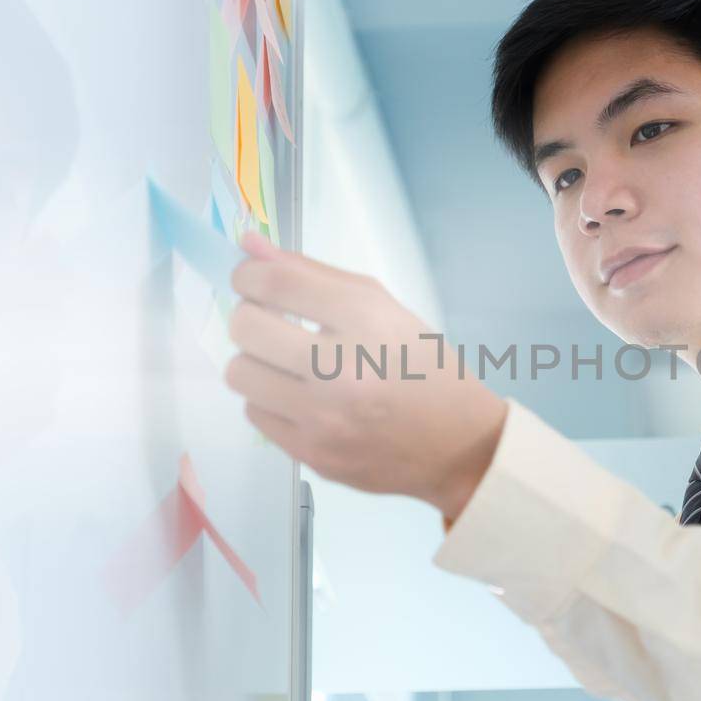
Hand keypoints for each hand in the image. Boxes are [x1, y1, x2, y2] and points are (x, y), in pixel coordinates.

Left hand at [223, 231, 508, 518]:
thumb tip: (249, 246)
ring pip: (240, 373)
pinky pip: (255, 414)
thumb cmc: (425, 369)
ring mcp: (324, 419)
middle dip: (251, 317)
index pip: (276, 283)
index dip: (248, 275)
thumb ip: (313, 275)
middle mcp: (342, 370)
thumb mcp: (384, 308)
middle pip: (246, 327)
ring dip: (257, 362)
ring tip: (289, 366)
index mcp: (367, 321)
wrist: (459, 446)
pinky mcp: (311, 454)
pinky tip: (302, 399)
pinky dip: (271, 401)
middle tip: (273, 324)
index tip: (250, 280)